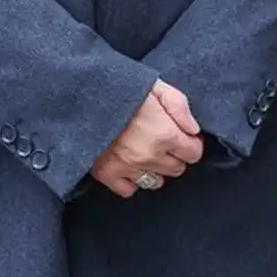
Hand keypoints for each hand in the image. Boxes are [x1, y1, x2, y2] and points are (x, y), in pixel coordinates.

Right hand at [92, 82, 203, 197]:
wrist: (83, 94)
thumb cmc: (121, 87)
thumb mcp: (157, 86)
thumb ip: (180, 107)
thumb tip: (193, 130)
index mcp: (165, 133)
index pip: (193, 153)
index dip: (190, 144)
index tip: (183, 137)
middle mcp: (150, 155)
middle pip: (177, 169)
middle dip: (175, 156)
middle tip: (163, 141)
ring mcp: (128, 167)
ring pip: (156, 181)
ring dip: (155, 169)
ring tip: (146, 153)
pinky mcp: (107, 173)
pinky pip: (129, 190)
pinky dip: (131, 180)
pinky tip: (129, 165)